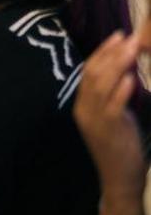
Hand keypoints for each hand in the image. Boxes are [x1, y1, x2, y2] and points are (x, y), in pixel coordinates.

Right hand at [73, 31, 147, 197]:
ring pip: (101, 85)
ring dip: (118, 65)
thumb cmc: (121, 147)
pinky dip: (121, 90)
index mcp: (83, 104)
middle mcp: (84, 108)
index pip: (88, 71)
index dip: (103, 52)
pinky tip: (132, 78)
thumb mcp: (115, 117)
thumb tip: (126, 70)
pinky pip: (113, 105)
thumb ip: (115, 95)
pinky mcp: (107, 129)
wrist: (119, 178)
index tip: (119, 36)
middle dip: (111, 53)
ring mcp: (94, 119)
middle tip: (128, 36)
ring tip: (132, 49)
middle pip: (93, 73)